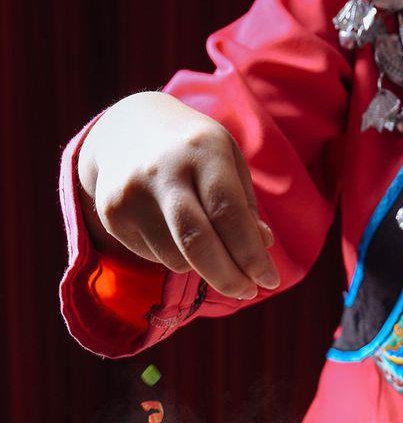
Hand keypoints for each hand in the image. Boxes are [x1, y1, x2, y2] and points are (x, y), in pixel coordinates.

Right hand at [77, 91, 279, 299]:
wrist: (125, 131)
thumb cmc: (193, 153)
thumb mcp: (227, 163)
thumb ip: (245, 206)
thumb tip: (262, 246)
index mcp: (201, 149)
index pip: (228, 213)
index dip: (251, 254)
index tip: (269, 280)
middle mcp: (162, 169)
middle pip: (197, 243)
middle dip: (228, 278)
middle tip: (248, 292)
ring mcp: (131, 193)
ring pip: (177, 259)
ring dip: (201, 265)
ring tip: (203, 239)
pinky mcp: (112, 215)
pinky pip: (155, 258)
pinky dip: (174, 256)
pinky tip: (170, 228)